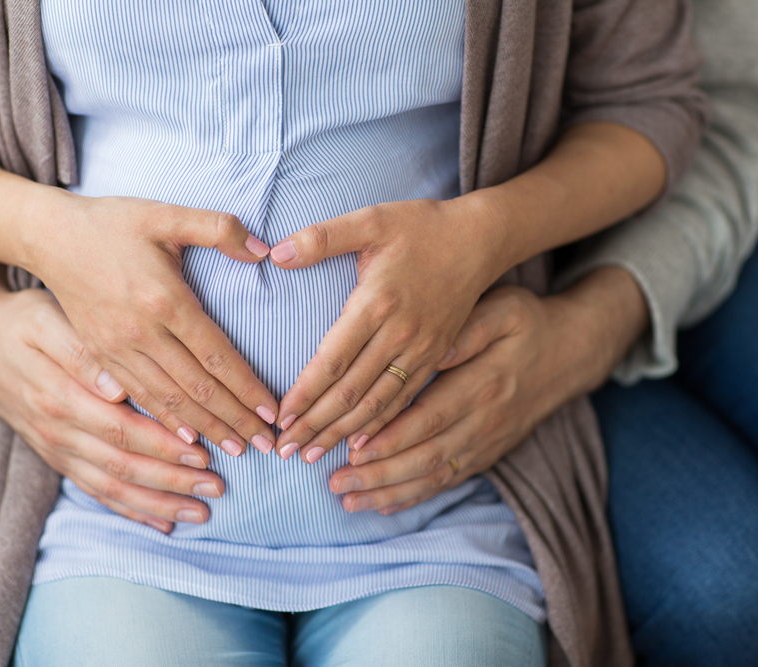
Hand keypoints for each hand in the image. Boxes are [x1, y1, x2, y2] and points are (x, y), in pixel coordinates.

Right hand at [0, 255, 225, 531]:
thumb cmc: (24, 322)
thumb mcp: (45, 320)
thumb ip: (80, 351)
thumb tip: (116, 385)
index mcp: (60, 396)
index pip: (120, 429)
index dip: (162, 444)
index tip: (203, 452)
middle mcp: (58, 431)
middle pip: (122, 465)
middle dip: (172, 480)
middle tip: (218, 488)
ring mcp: (57, 450)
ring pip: (112, 487)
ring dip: (158, 504)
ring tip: (201, 514)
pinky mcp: (58, 458)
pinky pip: (96, 491)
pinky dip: (130, 510)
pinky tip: (163, 524)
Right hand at [34, 195, 280, 456]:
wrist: (49, 237)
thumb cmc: (113, 223)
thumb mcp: (166, 214)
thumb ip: (219, 228)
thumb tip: (263, 250)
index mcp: (164, 300)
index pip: (216, 355)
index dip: (247, 387)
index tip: (273, 412)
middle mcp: (140, 333)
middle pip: (197, 389)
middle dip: (235, 420)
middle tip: (268, 445)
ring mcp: (116, 350)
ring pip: (169, 402)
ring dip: (206, 430)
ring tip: (238, 450)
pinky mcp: (101, 357)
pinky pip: (139, 399)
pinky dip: (166, 424)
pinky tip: (188, 442)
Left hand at [268, 196, 509, 461]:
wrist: (482, 239)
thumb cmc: (421, 226)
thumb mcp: (370, 219)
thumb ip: (321, 237)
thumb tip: (275, 254)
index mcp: (378, 303)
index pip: (333, 360)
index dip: (305, 394)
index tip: (281, 419)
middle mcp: (401, 334)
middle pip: (352, 392)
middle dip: (316, 425)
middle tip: (285, 451)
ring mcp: (422, 350)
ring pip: (378, 404)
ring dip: (343, 433)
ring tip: (312, 456)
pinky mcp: (436, 357)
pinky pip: (404, 400)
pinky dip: (380, 427)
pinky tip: (360, 446)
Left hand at [327, 267, 648, 513]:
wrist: (571, 353)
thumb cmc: (526, 323)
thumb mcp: (502, 309)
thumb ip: (465, 330)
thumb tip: (430, 349)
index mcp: (484, 382)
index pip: (430, 416)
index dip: (391, 436)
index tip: (350, 447)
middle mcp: (486, 420)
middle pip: (427, 455)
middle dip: (378, 473)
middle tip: (334, 482)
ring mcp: (488, 442)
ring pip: (434, 476)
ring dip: (389, 491)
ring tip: (347, 499)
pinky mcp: (487, 454)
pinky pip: (448, 482)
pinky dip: (413, 496)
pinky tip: (380, 503)